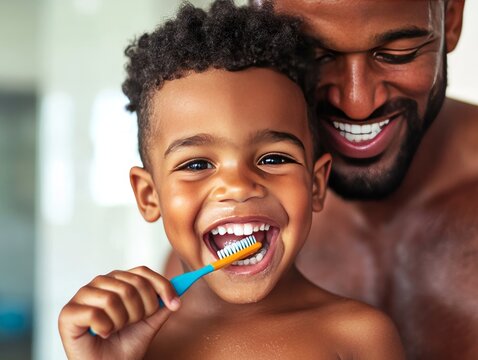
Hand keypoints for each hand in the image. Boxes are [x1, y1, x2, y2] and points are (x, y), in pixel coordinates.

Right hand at [58, 266, 179, 359]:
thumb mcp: (150, 323)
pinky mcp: (68, 312)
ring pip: (113, 299)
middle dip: (141, 312)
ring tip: (116, 330)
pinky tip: (102, 334)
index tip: (175, 304)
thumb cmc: (126, 345)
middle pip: (131, 286)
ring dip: (122, 321)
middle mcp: (101, 282)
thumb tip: (182, 287)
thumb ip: (163, 304)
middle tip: (132, 325)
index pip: (143, 273)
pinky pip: (95, 314)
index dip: (162, 287)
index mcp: (119, 280)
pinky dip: (104, 328)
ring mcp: (83, 295)